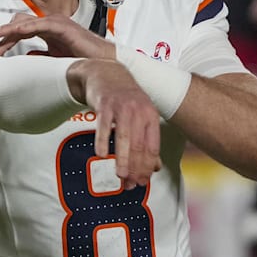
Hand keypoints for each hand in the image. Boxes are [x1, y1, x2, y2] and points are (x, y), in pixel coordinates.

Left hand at [0, 13, 115, 58]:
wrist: (103, 62)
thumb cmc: (84, 60)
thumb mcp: (54, 60)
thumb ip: (40, 57)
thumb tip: (24, 62)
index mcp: (48, 31)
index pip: (21, 31)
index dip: (7, 41)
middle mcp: (50, 24)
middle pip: (19, 24)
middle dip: (4, 36)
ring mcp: (56, 23)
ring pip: (25, 22)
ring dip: (9, 31)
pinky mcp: (61, 26)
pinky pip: (38, 24)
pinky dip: (24, 28)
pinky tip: (14, 33)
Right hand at [67, 59, 159, 189]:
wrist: (106, 72)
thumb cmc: (124, 98)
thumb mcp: (141, 116)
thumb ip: (148, 140)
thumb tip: (154, 167)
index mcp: (151, 115)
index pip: (152, 147)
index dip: (147, 167)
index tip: (142, 181)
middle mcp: (139, 111)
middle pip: (139, 145)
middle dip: (135, 168)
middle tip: (129, 184)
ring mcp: (121, 107)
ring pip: (124, 138)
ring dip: (122, 160)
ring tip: (120, 175)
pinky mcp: (104, 104)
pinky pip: (103, 126)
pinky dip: (103, 142)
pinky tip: (101, 155)